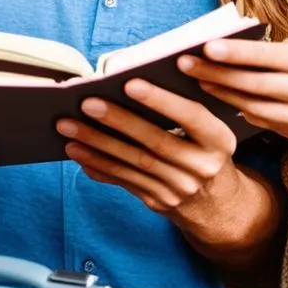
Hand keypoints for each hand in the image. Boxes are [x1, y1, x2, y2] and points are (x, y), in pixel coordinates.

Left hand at [55, 79, 272, 254]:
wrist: (218, 204)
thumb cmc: (205, 150)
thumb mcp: (209, 132)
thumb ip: (182, 112)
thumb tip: (130, 84)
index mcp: (219, 141)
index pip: (191, 116)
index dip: (161, 100)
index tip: (130, 83)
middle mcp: (202, 167)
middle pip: (155, 141)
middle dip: (118, 120)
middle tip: (86, 103)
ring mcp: (180, 189)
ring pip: (134, 162)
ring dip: (97, 143)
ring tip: (68, 126)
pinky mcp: (159, 202)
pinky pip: (124, 180)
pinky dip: (98, 165)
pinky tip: (77, 151)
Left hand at [179, 35, 287, 141]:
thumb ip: (271, 47)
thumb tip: (228, 43)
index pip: (267, 56)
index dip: (236, 52)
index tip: (207, 47)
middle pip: (254, 82)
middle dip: (217, 72)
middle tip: (185, 63)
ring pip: (252, 103)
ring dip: (220, 91)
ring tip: (195, 79)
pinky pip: (257, 118)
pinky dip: (233, 105)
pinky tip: (213, 94)